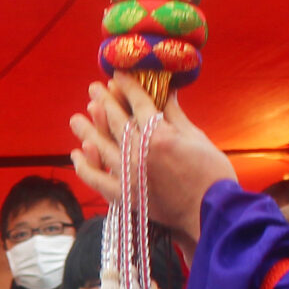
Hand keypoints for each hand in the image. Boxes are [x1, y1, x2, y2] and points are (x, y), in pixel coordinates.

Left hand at [68, 75, 235, 247]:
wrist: (212, 213)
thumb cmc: (212, 175)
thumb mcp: (197, 138)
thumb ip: (176, 115)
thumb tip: (166, 92)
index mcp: (159, 136)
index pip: (138, 104)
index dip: (127, 87)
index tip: (117, 75)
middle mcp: (140, 153)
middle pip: (116, 121)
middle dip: (104, 102)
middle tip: (93, 90)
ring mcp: (129, 175)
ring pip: (101, 147)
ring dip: (88, 131)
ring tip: (77, 119)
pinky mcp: (125, 197)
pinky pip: (97, 180)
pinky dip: (85, 168)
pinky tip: (76, 155)